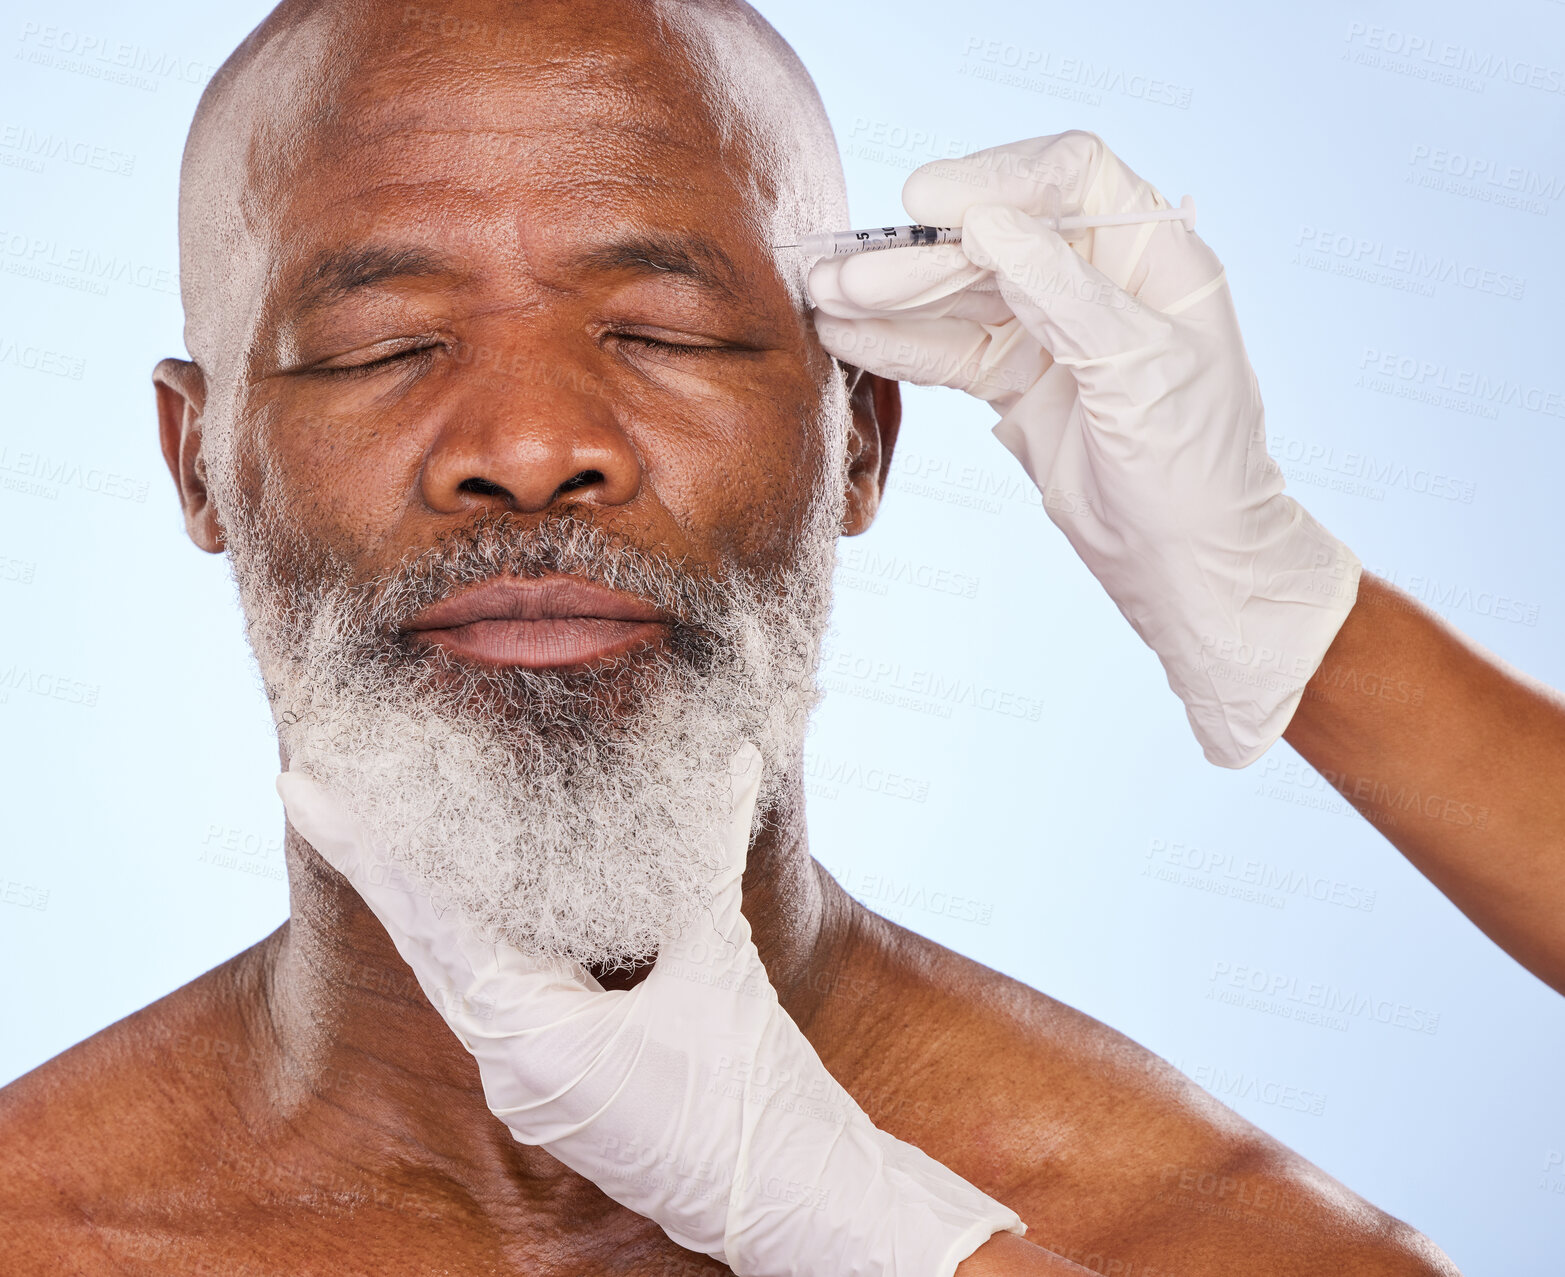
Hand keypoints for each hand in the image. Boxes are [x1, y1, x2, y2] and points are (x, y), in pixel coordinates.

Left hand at [277, 741, 1024, 1275]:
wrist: (797, 1204)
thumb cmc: (752, 1098)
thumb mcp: (720, 964)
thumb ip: (706, 855)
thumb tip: (732, 754)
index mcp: (527, 1040)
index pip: (425, 922)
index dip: (366, 846)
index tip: (303, 784)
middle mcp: (511, 1069)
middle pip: (432, 942)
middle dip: (384, 861)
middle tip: (327, 780)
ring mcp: (535, 1086)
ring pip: (474, 967)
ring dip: (441, 898)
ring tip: (404, 821)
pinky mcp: (567, 1089)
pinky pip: (516, 995)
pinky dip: (502, 935)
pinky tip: (501, 892)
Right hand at [807, 130, 1361, 767]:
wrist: (1188, 562)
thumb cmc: (1196, 464)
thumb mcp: (1138, 369)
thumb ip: (1064, 292)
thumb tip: (989, 223)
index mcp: (1149, 251)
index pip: (1067, 176)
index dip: (994, 177)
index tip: (925, 201)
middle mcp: (1096, 276)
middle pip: (993, 237)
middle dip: (917, 256)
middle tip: (843, 275)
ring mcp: (1050, 328)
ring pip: (958, 293)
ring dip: (889, 296)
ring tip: (822, 297)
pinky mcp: (1015, 378)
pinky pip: (947, 349)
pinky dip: (897, 343)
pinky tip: (844, 335)